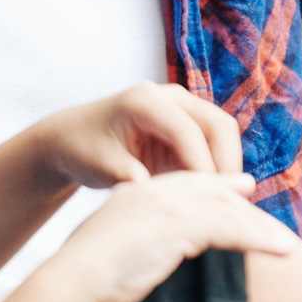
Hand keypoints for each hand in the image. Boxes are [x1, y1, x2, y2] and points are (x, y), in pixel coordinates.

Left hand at [33, 83, 244, 188]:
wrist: (74, 138)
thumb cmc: (83, 148)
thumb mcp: (99, 165)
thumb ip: (126, 176)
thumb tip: (152, 191)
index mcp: (145, 100)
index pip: (187, 131)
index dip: (202, 165)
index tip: (208, 199)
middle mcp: (170, 97)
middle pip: (219, 126)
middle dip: (227, 165)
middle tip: (227, 203)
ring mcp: (183, 109)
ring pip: (223, 135)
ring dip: (228, 167)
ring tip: (224, 203)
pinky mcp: (188, 126)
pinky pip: (216, 146)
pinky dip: (219, 169)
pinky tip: (215, 197)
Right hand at [49, 171, 294, 301]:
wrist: (71, 281)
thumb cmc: (85, 279)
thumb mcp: (114, 251)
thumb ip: (139, 244)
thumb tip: (150, 261)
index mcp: (139, 194)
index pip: (190, 187)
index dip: (221, 194)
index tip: (245, 201)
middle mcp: (157, 192)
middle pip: (215, 195)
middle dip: (249, 212)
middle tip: (277, 231)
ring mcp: (169, 205)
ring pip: (229, 210)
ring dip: (263, 230)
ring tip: (289, 248)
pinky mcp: (181, 224)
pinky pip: (231, 228)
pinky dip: (260, 239)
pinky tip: (281, 250)